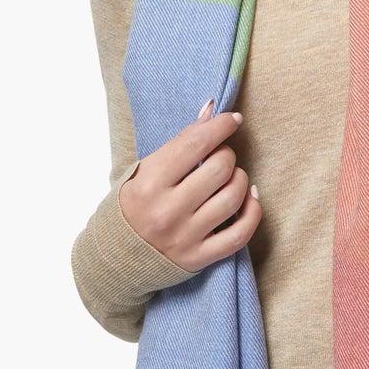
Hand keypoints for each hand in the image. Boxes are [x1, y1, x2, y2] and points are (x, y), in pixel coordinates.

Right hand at [117, 98, 262, 272]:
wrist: (116, 256)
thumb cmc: (133, 205)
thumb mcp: (144, 170)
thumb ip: (179, 142)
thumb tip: (210, 110)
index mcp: (148, 185)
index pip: (195, 145)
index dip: (220, 126)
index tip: (232, 119)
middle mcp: (167, 212)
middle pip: (219, 169)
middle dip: (226, 155)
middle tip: (220, 156)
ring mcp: (185, 237)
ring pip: (233, 198)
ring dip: (240, 179)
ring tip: (231, 177)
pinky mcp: (198, 258)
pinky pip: (240, 234)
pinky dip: (253, 211)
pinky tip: (250, 197)